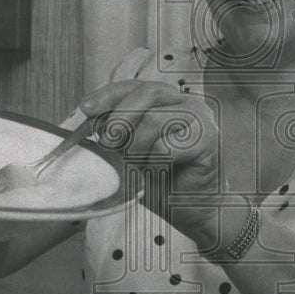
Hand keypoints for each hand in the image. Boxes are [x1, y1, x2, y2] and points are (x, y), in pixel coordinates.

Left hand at [80, 80, 222, 241]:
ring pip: (154, 119)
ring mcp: (200, 117)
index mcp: (165, 100)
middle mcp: (185, 102)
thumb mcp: (130, 149)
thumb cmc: (161, 178)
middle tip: (109, 143)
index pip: (133, 86)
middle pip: (146, 93)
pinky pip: (167, 146)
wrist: (189, 207)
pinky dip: (155, 164)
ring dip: (138, 148)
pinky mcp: (208, 138)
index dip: (107, 95)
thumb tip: (90, 121)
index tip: (86, 109)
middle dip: (120, 118)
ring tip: (142, 165)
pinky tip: (163, 172)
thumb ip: (118, 131)